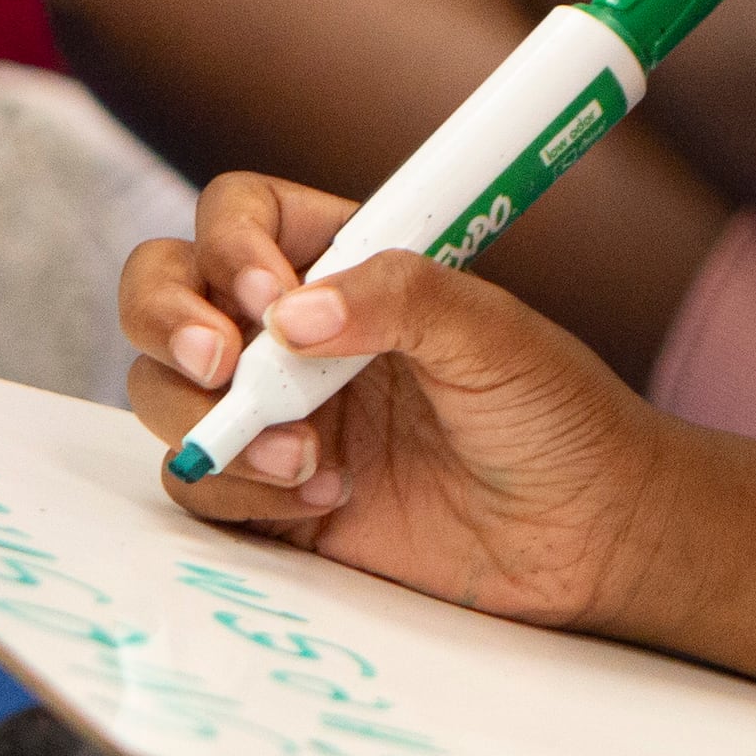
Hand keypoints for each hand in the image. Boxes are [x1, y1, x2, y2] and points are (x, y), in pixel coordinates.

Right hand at [124, 169, 672, 629]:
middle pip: (165, 292)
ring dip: (211, 423)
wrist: (590, 536)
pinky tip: (328, 499)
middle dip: (167, 320)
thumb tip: (290, 315)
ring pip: (164, 394)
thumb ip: (401, 300)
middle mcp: (295, 333)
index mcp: (349, 265)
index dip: (232, 247)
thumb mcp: (498, 335)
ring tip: (311, 458)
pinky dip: (240, 491)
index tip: (270, 299)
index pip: (243, 218)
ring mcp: (277, 414)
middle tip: (222, 366)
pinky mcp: (273, 498)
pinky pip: (199, 485)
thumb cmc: (559, 417)